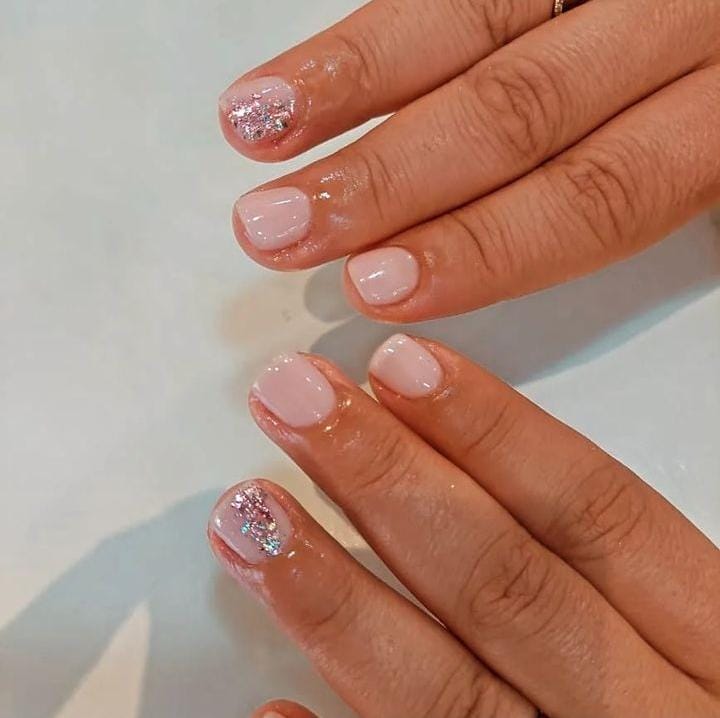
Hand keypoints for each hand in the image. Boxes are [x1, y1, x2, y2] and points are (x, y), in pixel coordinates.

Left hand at [208, 335, 719, 716]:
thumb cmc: (694, 714)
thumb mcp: (697, 640)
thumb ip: (614, 567)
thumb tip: (487, 471)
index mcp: (707, 649)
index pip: (592, 513)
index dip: (491, 430)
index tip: (399, 367)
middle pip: (503, 580)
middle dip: (386, 481)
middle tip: (296, 403)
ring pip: (444, 694)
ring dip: (334, 598)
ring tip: (251, 518)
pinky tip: (270, 711)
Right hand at [218, 0, 719, 321]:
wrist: (717, 16)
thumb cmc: (711, 86)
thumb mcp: (711, 147)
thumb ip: (626, 185)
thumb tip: (481, 255)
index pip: (595, 194)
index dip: (481, 248)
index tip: (381, 289)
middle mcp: (674, 26)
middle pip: (516, 114)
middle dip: (388, 179)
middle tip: (287, 227)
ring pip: (472, 22)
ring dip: (350, 85)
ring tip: (259, 130)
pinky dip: (375, 28)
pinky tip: (305, 65)